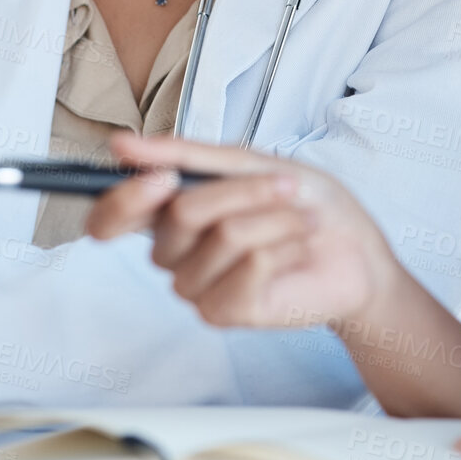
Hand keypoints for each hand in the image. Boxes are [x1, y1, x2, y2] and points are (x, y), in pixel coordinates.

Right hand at [85, 131, 402, 329]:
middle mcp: (172, 253)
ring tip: (298, 220)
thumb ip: (186, 155)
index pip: (108, 219)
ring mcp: (195, 287)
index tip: (162, 178)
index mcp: (167, 213)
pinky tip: (297, 250)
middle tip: (284, 186)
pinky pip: (249, 265)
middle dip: (244, 191)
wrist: (353, 246)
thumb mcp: (248, 162)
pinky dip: (285, 245)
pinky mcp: (225, 312)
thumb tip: (122, 147)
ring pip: (222, 236)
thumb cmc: (301, 202)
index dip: (123, 200)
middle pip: (180, 214)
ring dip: (275, 217)